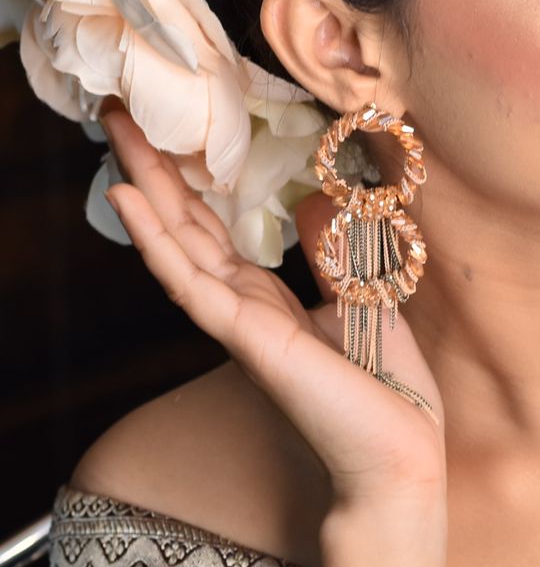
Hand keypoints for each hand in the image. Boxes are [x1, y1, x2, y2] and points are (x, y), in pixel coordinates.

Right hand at [97, 100, 445, 510]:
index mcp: (267, 302)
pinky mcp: (248, 338)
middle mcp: (242, 308)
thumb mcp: (362, 297)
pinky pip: (191, 282)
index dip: (185, 183)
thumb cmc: (386, 390)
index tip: (163, 133)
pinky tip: (128, 199)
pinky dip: (157, 240)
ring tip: (112, 133)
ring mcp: (239, 324)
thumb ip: (331, 252)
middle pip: (184, 227)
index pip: (212, 230)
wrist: (401, 456)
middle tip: (118, 111)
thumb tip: (312, 202)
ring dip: (143, 187)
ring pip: (176, 245)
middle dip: (152, 169)